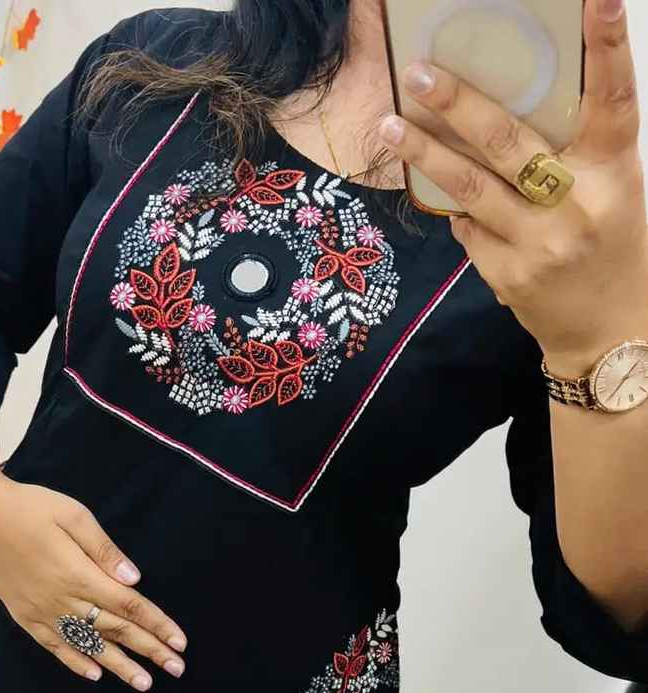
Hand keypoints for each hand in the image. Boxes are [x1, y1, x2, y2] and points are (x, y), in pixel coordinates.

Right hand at [0, 475, 186, 690]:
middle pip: (114, 630)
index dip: (156, 625)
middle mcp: (62, 599)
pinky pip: (53, 644)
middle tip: (176, 668)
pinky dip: (75, 661)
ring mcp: (41, 611)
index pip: (128, 606)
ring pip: (87, 644)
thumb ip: (105, 550)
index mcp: (79, 574)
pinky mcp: (23, 615)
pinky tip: (94, 674)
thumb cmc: (32, 507)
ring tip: (144, 683)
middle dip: (148, 650)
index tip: (179, 642)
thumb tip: (134, 579)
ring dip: (118, 664)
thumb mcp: (75, 516)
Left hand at [379, 0, 647, 375]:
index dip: (607, 45)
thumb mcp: (611, 191)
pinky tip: (448, 200)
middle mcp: (579, 204)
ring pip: (471, 188)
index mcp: (616, 172)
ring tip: (389, 126)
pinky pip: (467, 230)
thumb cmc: (609, 246)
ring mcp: (540, 244)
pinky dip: (455, 211)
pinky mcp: (509, 276)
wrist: (608, 333)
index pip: (614, 98)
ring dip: (426, 153)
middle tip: (419, 73)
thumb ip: (572, 154)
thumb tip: (498, 112)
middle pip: (511, 142)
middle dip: (461, 104)